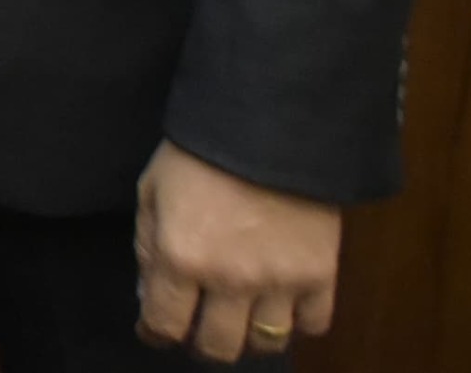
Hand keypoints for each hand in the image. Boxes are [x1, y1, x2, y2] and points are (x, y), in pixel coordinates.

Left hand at [135, 141, 338, 358]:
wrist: (269, 123)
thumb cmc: (200, 152)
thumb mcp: (152, 191)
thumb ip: (149, 246)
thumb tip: (151, 294)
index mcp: (181, 257)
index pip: (164, 324)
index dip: (156, 333)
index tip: (156, 329)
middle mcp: (230, 279)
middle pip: (218, 347)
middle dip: (202, 342)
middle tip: (200, 327)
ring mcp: (280, 281)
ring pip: (266, 344)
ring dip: (249, 337)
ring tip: (242, 318)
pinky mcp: (321, 274)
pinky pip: (314, 325)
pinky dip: (298, 322)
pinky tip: (283, 304)